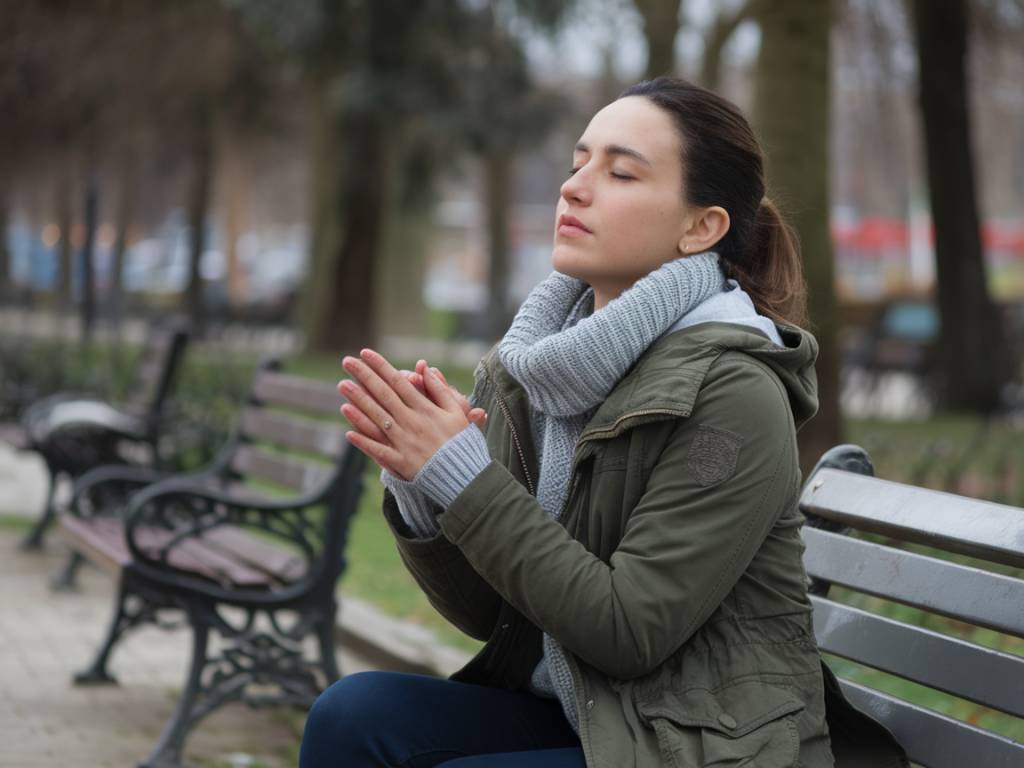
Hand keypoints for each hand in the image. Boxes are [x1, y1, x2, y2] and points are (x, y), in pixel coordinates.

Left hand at [337, 349, 476, 480]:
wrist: (465, 475)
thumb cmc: (461, 442)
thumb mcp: (457, 411)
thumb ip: (440, 390)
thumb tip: (426, 369)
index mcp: (425, 409)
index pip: (398, 382)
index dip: (381, 367)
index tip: (365, 353)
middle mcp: (411, 422)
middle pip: (383, 395)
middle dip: (364, 376)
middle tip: (347, 361)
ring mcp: (404, 442)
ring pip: (376, 418)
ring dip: (358, 402)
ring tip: (342, 385)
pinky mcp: (401, 462)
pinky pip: (379, 451)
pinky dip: (364, 441)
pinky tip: (348, 431)